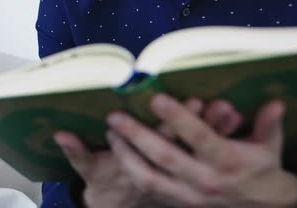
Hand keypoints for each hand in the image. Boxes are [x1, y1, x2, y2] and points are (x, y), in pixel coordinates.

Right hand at [55, 98, 235, 206]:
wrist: (120, 202)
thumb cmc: (104, 182)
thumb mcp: (88, 170)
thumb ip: (76, 152)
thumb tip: (58, 133)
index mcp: (140, 170)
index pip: (153, 147)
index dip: (159, 126)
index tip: (162, 102)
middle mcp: (163, 171)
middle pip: (182, 146)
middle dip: (191, 122)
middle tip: (203, 100)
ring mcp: (182, 171)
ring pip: (203, 147)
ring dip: (215, 127)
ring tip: (228, 106)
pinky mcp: (192, 164)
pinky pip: (214, 147)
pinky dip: (227, 133)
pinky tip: (237, 113)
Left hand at [106, 94, 296, 207]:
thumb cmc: (260, 168)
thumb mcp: (269, 147)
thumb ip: (268, 124)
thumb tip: (276, 103)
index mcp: (226, 160)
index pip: (199, 136)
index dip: (178, 117)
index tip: (156, 99)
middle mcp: (204, 179)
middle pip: (165, 156)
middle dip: (137, 135)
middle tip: (115, 116)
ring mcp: (188, 193)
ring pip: (149, 177)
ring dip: (126, 155)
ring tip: (110, 134)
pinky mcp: (177, 201)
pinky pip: (149, 188)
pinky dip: (131, 170)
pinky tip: (118, 152)